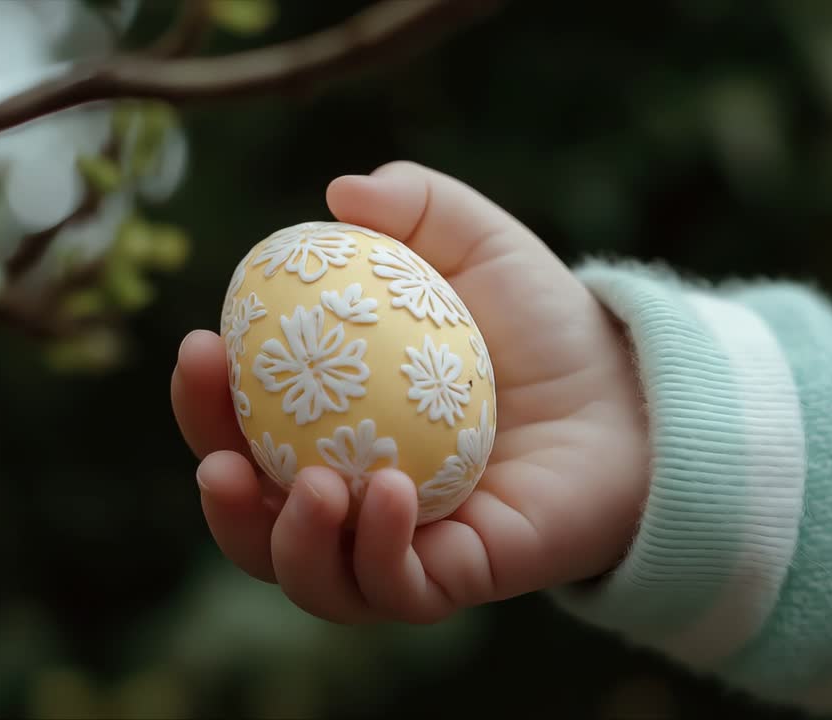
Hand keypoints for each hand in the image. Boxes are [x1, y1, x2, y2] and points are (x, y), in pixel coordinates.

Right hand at [171, 161, 648, 623]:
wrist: (631, 391)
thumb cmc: (545, 322)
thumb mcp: (479, 245)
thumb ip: (415, 207)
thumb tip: (339, 192)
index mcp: (331, 429)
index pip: (241, 431)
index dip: (202, 404)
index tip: (200, 348)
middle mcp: (353, 497)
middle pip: (254, 521)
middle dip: (220, 496)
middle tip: (220, 457)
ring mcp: (403, 546)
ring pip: (311, 578)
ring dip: (287, 543)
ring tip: (312, 486)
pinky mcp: (457, 579)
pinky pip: (394, 591)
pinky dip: (376, 552)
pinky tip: (387, 494)